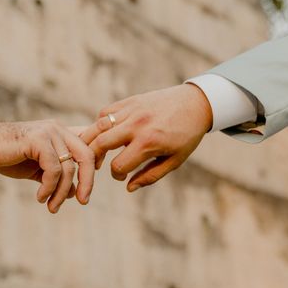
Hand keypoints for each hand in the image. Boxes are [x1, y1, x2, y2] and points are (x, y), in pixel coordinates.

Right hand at [0, 120, 94, 212]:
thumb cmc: (8, 156)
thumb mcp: (37, 168)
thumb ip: (55, 177)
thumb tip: (74, 192)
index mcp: (61, 133)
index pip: (89, 146)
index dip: (95, 165)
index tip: (87, 188)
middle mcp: (58, 129)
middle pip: (87, 155)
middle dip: (88, 182)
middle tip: (83, 201)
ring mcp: (49, 132)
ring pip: (69, 167)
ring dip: (61, 192)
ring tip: (52, 206)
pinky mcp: (38, 140)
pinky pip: (54, 169)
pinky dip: (50, 187)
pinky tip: (40, 197)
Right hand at [80, 84, 211, 191]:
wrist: (196, 104)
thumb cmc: (187, 135)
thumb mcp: (174, 160)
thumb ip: (150, 176)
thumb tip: (128, 187)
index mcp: (148, 142)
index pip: (118, 165)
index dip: (117, 175)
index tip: (122, 176)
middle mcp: (137, 125)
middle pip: (100, 143)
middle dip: (94, 158)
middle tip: (97, 165)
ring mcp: (132, 110)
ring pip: (98, 126)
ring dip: (91, 140)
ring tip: (95, 150)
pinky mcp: (130, 101)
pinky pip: (106, 112)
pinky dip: (101, 123)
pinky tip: (107, 132)